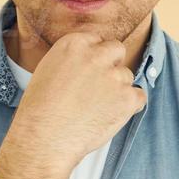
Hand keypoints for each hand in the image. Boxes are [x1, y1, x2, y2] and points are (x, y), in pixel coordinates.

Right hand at [0, 30, 145, 178]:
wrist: (44, 138)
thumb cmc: (40, 110)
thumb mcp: (48, 70)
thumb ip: (73, 60)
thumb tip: (89, 63)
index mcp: (74, 43)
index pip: (96, 40)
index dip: (94, 57)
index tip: (89, 72)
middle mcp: (97, 55)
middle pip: (117, 50)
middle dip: (111, 65)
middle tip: (99, 86)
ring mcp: (115, 76)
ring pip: (127, 76)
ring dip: (118, 89)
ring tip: (97, 109)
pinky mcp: (128, 98)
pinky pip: (139, 97)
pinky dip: (129, 107)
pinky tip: (111, 116)